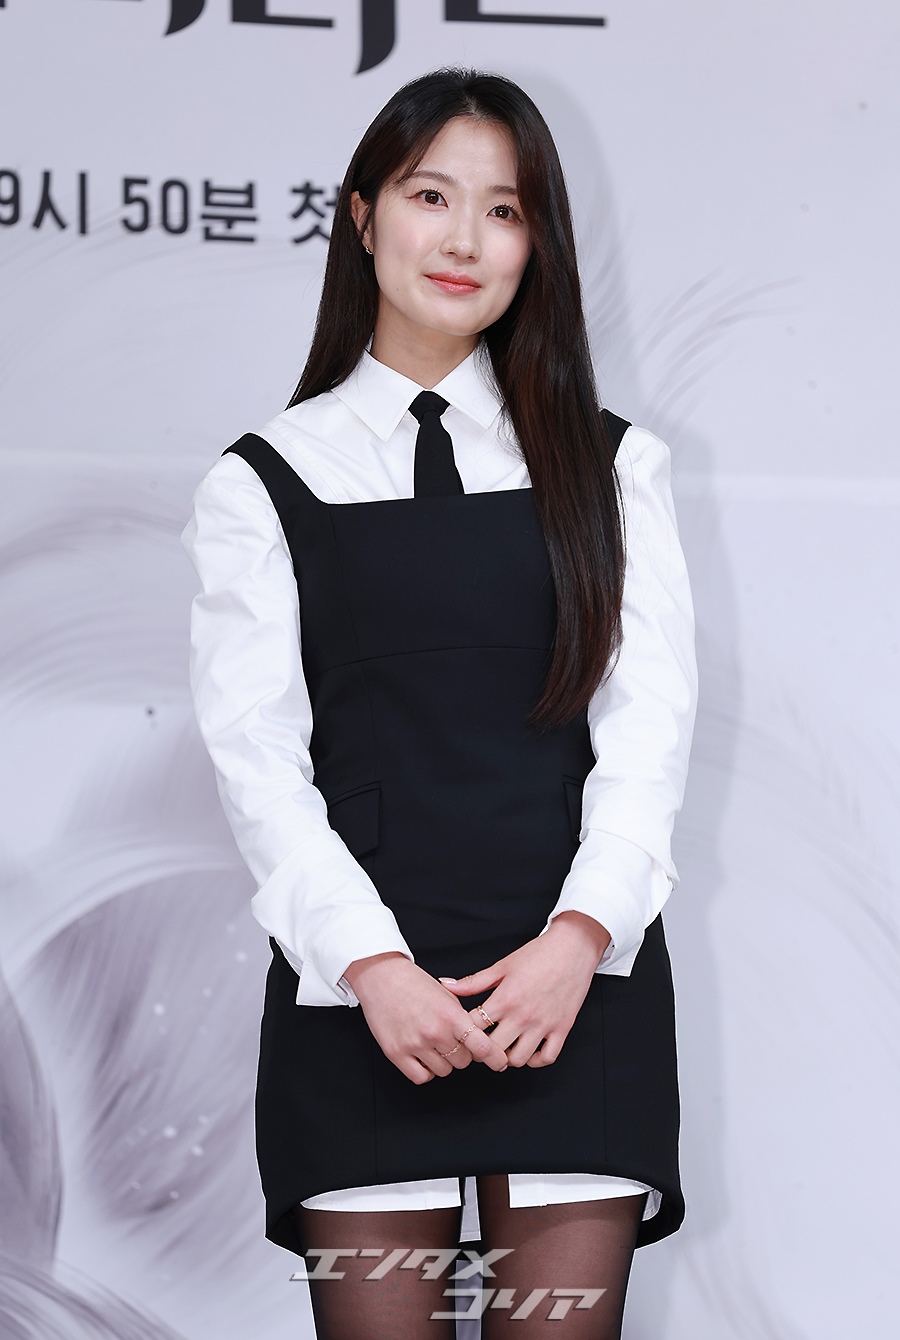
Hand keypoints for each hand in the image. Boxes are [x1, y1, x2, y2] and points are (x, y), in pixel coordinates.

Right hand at [342, 952, 510, 1084]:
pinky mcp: (397, 1054)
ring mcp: (415, 1044)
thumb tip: (481, 1040)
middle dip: (462, 1053)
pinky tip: (423, 1055)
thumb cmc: (414, 983)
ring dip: (443, 1061)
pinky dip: (425, 1070)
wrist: (382, 978)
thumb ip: (463, 1018)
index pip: (482, 1046)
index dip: (495, 1057)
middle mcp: (434, 1032)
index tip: (500, 1062)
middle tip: (452, 1040)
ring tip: (433, 1043)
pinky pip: (422, 1077)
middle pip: (463, 1061)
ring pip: (444, 1071)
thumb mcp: (447, 995)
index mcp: (450, 1015)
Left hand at [437, 912, 610, 1067]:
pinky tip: (527, 1049)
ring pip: (518, 1059)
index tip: (464, 1031)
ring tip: (504, 1047)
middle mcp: (523, 1015)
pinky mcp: (562, 1029)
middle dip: (483, 1050)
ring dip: (507, 1057)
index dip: (465, 1032)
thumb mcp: (502, 966)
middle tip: (481, 1044)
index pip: (474, 1029)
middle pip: (493, 1049)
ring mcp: (544, 1025)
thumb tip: (445, 984)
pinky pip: (546, 1058)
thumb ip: (473, 982)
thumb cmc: (537, 954)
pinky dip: (535, 1060)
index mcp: (505, 998)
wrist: (572, 948)